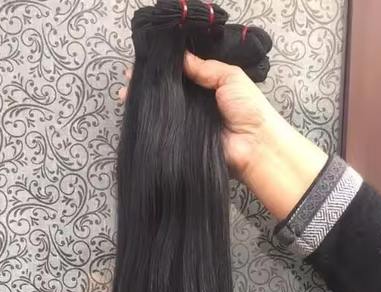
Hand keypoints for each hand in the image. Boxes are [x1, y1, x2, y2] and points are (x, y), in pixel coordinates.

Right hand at [119, 56, 327, 220]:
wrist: (255, 146)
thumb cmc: (249, 108)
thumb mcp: (229, 77)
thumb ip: (204, 68)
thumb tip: (180, 57)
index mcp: (208, 86)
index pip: (181, 74)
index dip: (164, 69)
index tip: (145, 63)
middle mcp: (195, 105)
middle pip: (167, 93)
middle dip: (148, 86)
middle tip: (128, 80)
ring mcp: (187, 125)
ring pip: (162, 112)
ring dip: (144, 104)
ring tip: (125, 94)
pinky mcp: (183, 143)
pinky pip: (165, 132)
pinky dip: (152, 125)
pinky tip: (136, 115)